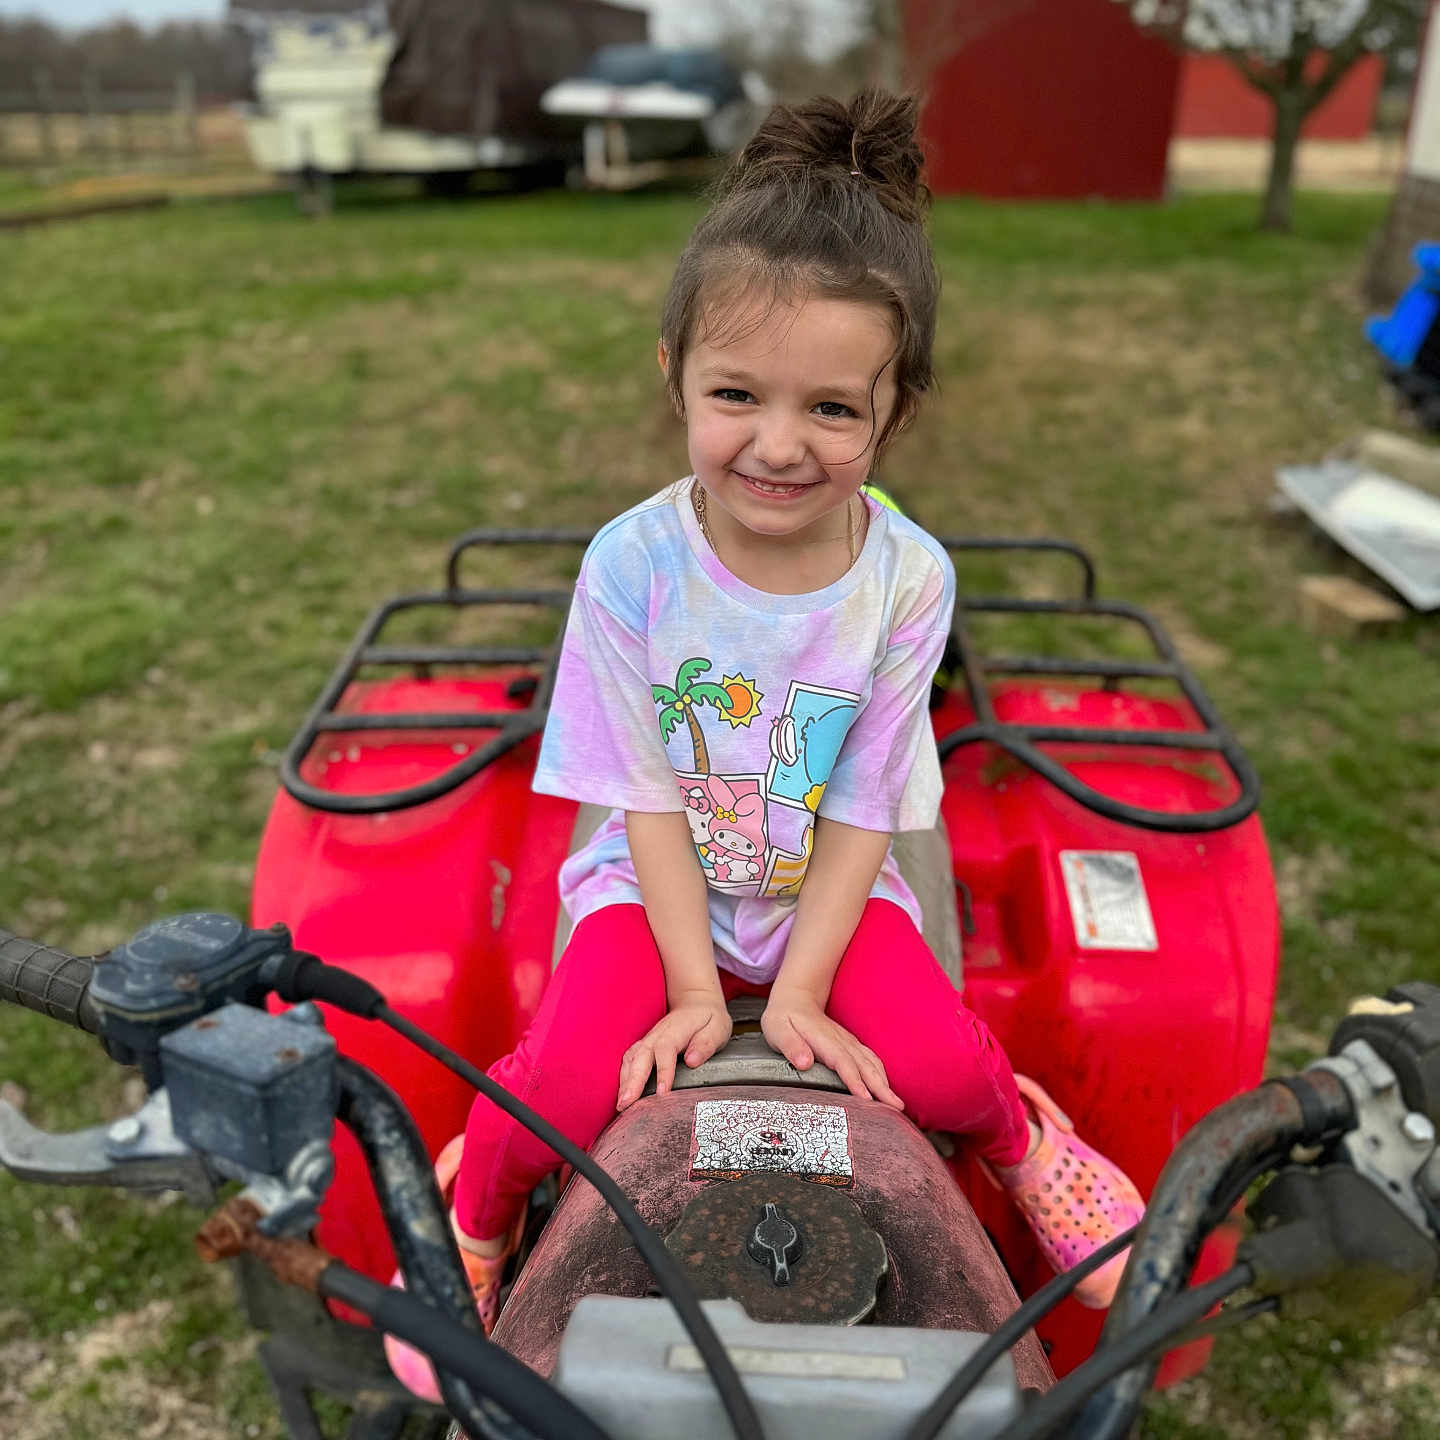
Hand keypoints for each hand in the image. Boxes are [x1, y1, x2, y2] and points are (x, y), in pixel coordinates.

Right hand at [616, 996, 731, 1110]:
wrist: (696, 1003)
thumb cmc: (707, 1018)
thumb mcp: (717, 1027)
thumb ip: (706, 1044)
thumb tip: (692, 1061)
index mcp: (676, 1030)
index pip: (666, 1050)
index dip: (663, 1071)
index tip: (662, 1092)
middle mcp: (657, 1035)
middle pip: (640, 1056)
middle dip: (632, 1081)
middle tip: (626, 1104)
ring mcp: (648, 1040)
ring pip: (630, 1059)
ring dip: (624, 1081)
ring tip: (621, 1105)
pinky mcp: (644, 1047)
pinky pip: (629, 1061)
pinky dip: (623, 1077)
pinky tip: (623, 1094)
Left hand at [761, 991, 903, 1109]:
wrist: (797, 997)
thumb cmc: (784, 1016)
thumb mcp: (777, 1028)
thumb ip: (791, 1045)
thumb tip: (805, 1063)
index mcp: (823, 1039)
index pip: (842, 1062)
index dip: (855, 1081)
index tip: (867, 1099)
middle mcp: (841, 1041)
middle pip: (864, 1065)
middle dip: (881, 1087)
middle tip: (896, 1107)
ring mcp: (848, 1042)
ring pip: (871, 1063)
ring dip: (885, 1083)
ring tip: (897, 1104)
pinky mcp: (851, 1045)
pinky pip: (870, 1059)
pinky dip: (881, 1074)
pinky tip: (886, 1088)